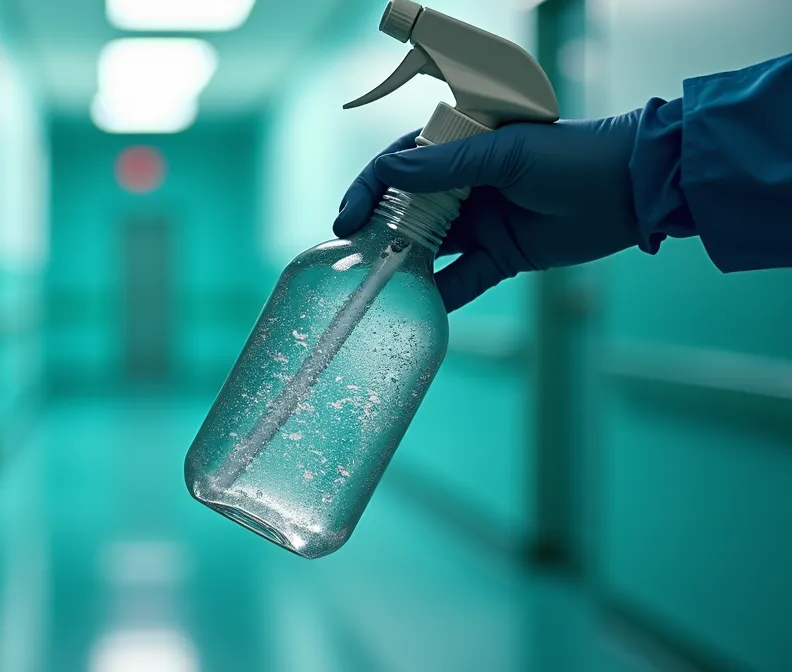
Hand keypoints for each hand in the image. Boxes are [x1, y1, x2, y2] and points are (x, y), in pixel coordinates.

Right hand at [334, 110, 646, 311]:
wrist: (634, 190)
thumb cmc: (573, 156)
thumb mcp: (507, 154)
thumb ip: (446, 165)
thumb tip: (387, 174)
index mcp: (463, 147)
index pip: (400, 163)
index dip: (371, 187)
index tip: (350, 217)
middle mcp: (465, 185)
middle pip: (406, 207)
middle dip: (374, 227)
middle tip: (349, 250)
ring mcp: (481, 223)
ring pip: (427, 245)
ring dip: (400, 261)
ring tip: (370, 280)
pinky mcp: (501, 258)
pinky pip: (460, 282)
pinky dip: (437, 296)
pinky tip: (412, 308)